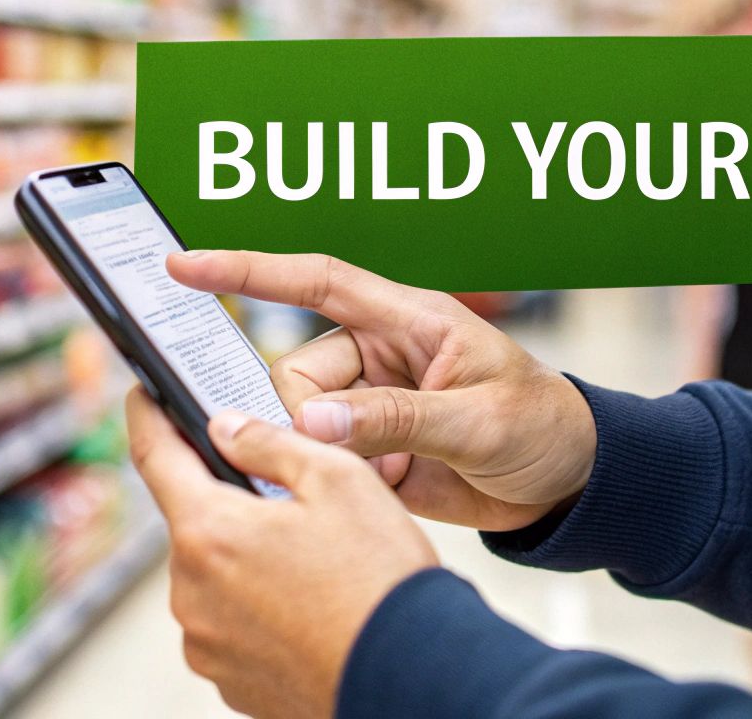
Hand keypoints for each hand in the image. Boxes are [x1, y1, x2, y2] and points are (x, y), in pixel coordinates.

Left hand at [125, 390, 435, 718]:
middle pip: (195, 521)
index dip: (148, 415)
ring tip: (313, 561)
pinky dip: (260, 606)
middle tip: (285, 493)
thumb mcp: (339, 480)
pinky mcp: (230, 680)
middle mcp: (192, 594)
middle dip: (230, 499)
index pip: (155, 455)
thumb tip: (226, 427)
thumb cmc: (380, 580)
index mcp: (209, 532)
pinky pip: (232, 623)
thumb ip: (271, 442)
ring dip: (246, 557)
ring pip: (214, 575)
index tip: (145, 394)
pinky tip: (310, 603)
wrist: (412, 676)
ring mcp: (207, 643)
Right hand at [167, 250, 596, 530]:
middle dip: (316, 420)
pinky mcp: (370, 448)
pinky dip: (351, 481)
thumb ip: (395, 419)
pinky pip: (325, 461)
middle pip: (296, 375)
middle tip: (375, 455)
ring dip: (339, 457)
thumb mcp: (478, 419)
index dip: (247, 270)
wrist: (569, 482)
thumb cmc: (542, 424)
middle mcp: (378, 353)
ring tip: (402, 472)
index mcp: (406, 319)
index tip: (182, 266)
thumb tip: (314, 422)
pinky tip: (402, 485)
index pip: (315, 280)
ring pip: (304, 423)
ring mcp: (370, 401)